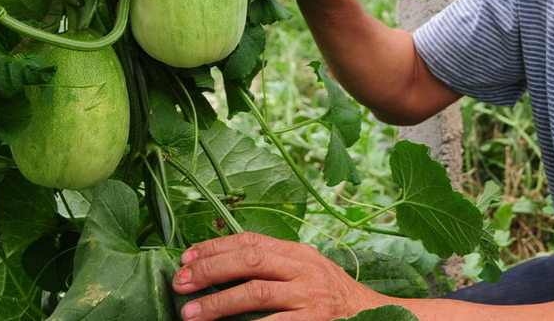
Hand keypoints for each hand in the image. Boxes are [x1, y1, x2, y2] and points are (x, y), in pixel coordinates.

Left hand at [172, 232, 385, 320]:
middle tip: (180, 283)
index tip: (186, 257)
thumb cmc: (332, 297)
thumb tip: (222, 266)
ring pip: (255, 291)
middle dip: (209, 270)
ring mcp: (310, 296)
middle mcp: (304, 268)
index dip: (215, 247)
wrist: (374, 316)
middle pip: (249, 259)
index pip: (250, 240)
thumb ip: (274, 265)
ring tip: (190, 313)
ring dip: (218, 302)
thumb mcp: (306, 272)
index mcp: (298, 252)